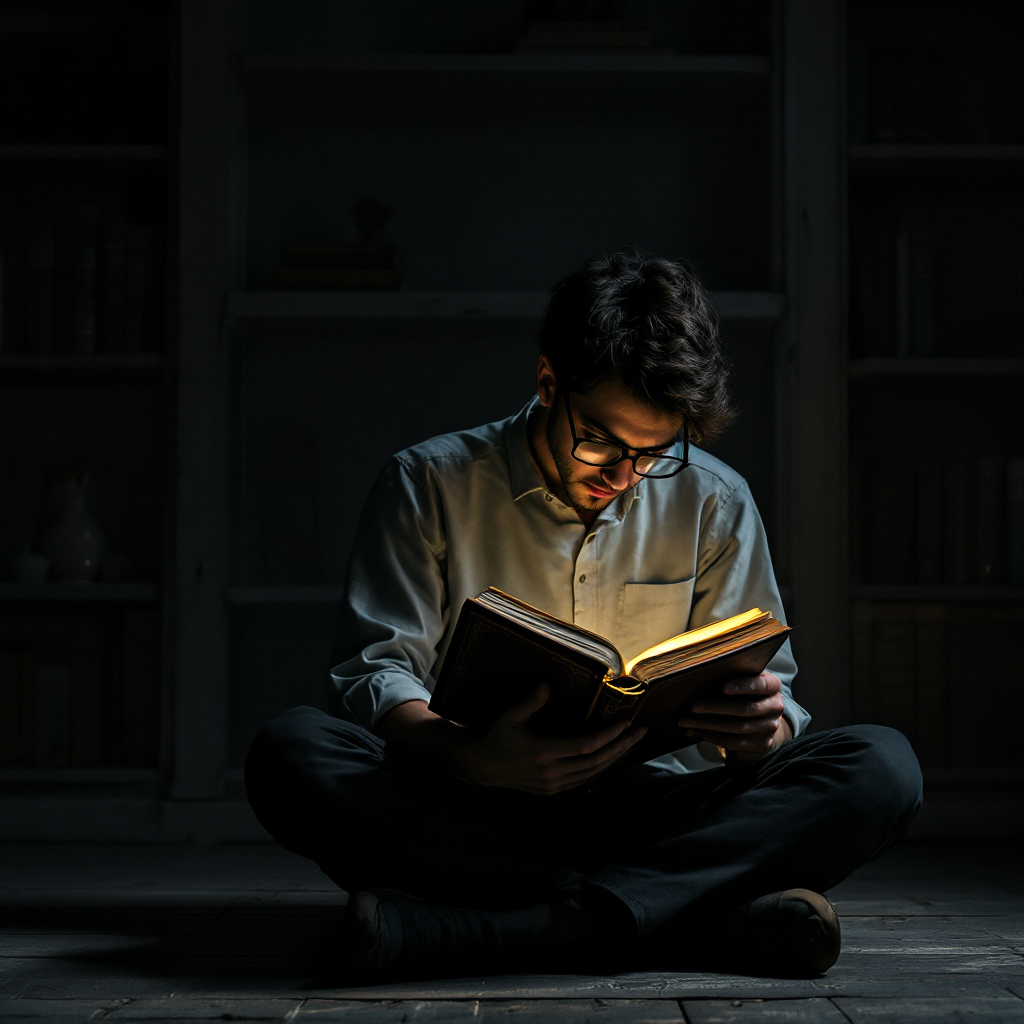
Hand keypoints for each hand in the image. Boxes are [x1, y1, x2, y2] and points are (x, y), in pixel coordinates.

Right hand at [456, 684, 646, 794]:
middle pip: (596, 762)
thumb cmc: (497, 738)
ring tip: (631, 742)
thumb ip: (531, 702)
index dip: (609, 736)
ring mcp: (553, 784)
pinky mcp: (552, 790)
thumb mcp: (510, 717)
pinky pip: (583, 780)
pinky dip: (600, 768)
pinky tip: (610, 757)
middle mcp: (552, 772)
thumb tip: (547, 685)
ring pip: (593, 773)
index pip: (586, 746)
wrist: (482, 768)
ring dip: (615, 758)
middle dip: (622, 746)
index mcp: (544, 752)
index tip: (626, 723)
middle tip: (641, 732)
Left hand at [677, 672, 789, 760]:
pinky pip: (737, 743)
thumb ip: (729, 678)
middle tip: (692, 707)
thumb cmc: (745, 691)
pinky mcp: (763, 744)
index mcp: (773, 685)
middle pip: (743, 709)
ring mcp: (771, 727)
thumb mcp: (743, 679)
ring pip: (738, 728)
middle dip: (714, 708)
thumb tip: (696, 680)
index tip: (724, 688)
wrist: (763, 716)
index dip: (743, 686)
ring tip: (688, 722)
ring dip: (709, 725)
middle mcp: (776, 707)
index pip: (760, 684)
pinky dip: (716, 738)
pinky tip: (700, 733)